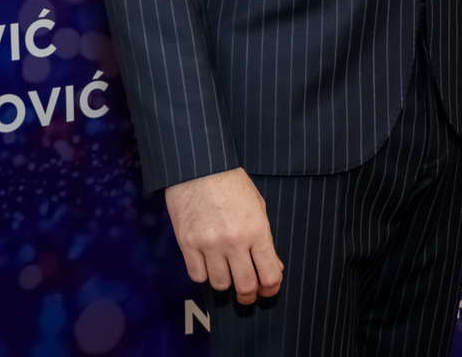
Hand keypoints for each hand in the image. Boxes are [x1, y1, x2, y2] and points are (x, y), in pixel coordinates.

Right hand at [163, 167, 283, 303]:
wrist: (198, 165)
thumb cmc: (229, 181)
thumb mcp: (257, 206)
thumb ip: (265, 238)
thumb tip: (274, 267)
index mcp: (256, 229)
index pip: (270, 275)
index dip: (271, 289)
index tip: (266, 290)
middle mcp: (234, 240)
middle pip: (246, 286)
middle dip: (249, 296)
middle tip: (246, 295)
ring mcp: (209, 243)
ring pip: (220, 284)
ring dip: (225, 283)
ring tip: (225, 274)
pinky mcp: (187, 242)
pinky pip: (197, 275)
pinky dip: (203, 275)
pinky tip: (207, 264)